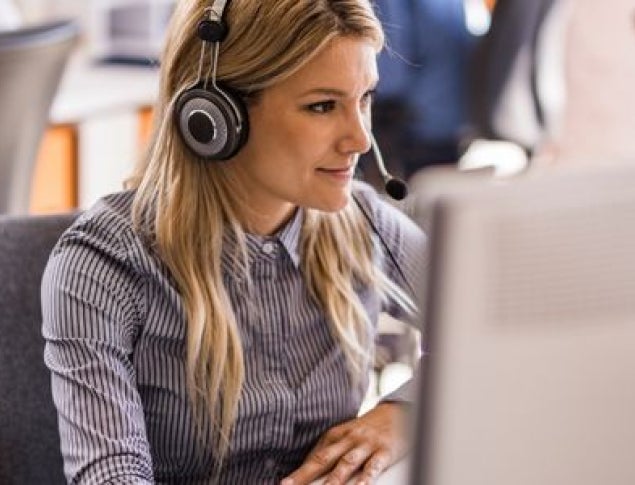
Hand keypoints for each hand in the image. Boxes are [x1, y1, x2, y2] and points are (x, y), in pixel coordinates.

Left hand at [280, 402, 408, 484]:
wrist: (398, 413)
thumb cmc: (368, 429)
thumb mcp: (347, 435)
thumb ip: (331, 452)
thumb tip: (307, 470)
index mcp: (336, 435)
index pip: (314, 456)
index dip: (299, 472)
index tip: (285, 484)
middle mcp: (349, 438)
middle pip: (323, 459)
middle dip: (304, 475)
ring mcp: (366, 444)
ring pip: (346, 463)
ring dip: (332, 480)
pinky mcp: (385, 451)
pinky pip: (373, 467)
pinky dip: (365, 479)